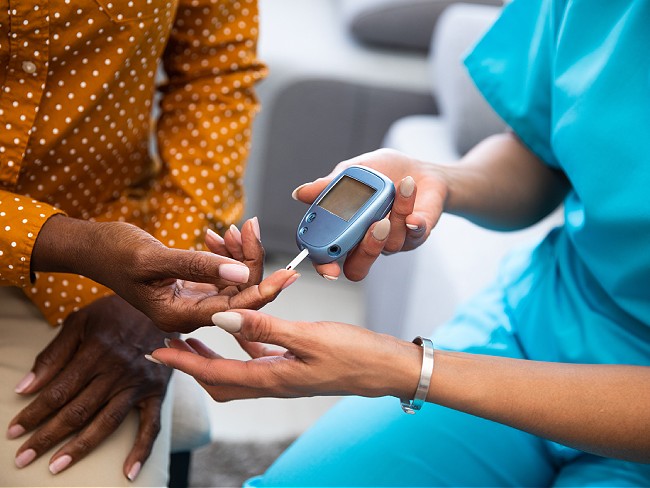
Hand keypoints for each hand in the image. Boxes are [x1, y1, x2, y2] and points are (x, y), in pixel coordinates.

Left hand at [7, 295, 171, 479]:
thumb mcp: (81, 322)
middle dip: (47, 436)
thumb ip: (54, 354)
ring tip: (56, 466)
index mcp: (97, 350)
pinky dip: (141, 450)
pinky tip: (127, 472)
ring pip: (107, 422)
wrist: (160, 306)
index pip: (59, 391)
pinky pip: (151, 425)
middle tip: (23, 456)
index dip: (34, 413)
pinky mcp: (157, 392)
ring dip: (80, 447)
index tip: (14, 431)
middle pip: (78, 411)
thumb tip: (26, 387)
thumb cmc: (116, 312)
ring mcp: (139, 383)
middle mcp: (118, 370)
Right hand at [32, 216, 297, 332]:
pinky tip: (218, 234)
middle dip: (250, 259)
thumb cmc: (114, 252)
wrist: (92, 247)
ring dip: (238, 252)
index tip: (289, 274)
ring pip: (233, 280)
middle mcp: (189, 313)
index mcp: (180, 315)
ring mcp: (191, 299)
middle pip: (239, 293)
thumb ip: (198, 266)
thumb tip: (241, 274)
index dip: (265, 290)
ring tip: (235, 227)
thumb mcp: (154, 258)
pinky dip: (224, 252)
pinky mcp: (191, 285)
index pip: (235, 308)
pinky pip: (221, 272)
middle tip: (252, 226)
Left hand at [150, 309, 421, 401]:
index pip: (215, 373)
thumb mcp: (309, 336)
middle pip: (219, 382)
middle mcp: (273, 383)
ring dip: (211, 357)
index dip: (184, 361)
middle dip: (191, 364)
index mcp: (272, 379)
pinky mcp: (295, 369)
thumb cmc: (355, 354)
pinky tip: (241, 331)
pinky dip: (240, 349)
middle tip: (170, 345)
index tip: (159, 350)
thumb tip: (222, 318)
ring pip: (235, 373)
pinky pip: (256, 363)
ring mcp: (285, 378)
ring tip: (195, 336)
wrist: (387, 368)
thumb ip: (265, 326)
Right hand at [292, 149, 447, 280]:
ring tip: (401, 187)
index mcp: (345, 232)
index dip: (324, 264)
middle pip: (358, 267)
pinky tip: (413, 213)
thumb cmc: (382, 173)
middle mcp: (366, 244)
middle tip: (374, 225)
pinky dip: (415, 222)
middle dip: (366, 249)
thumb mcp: (352, 172)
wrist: (417, 169)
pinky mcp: (417, 235)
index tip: (327, 262)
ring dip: (396, 213)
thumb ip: (329, 185)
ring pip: (390, 244)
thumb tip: (300, 193)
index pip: (328, 257)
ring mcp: (392, 242)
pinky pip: (415, 234)